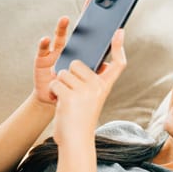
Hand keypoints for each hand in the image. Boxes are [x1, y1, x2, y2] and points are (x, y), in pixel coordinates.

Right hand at [33, 0, 91, 104]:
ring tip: (66, 19)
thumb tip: (111, 62)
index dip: (93, 18)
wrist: (55, 102)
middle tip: (90, 3)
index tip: (100, 3)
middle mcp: (68, 48)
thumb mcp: (88, 80)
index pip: (89, 32)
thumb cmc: (72, 90)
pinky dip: (44, 44)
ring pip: (60, 37)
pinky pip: (43, 50)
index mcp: (81, 51)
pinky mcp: (42, 60)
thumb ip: (99, 69)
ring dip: (62, 27)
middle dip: (83, 16)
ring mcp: (55, 52)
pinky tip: (46, 39)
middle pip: (77, 30)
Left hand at [49, 29, 126, 145]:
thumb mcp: (92, 98)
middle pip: (77, 63)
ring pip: (64, 72)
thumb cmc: (81, 118)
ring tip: (66, 100)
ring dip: (59, 84)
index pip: (117, 63)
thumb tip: (81, 63)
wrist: (76, 140)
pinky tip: (59, 102)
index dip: (118, 46)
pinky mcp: (71, 96)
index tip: (119, 31)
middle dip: (68, 75)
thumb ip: (90, 81)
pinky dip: (53, 91)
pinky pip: (55, 82)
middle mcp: (98, 87)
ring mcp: (86, 91)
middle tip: (72, 94)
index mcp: (105, 86)